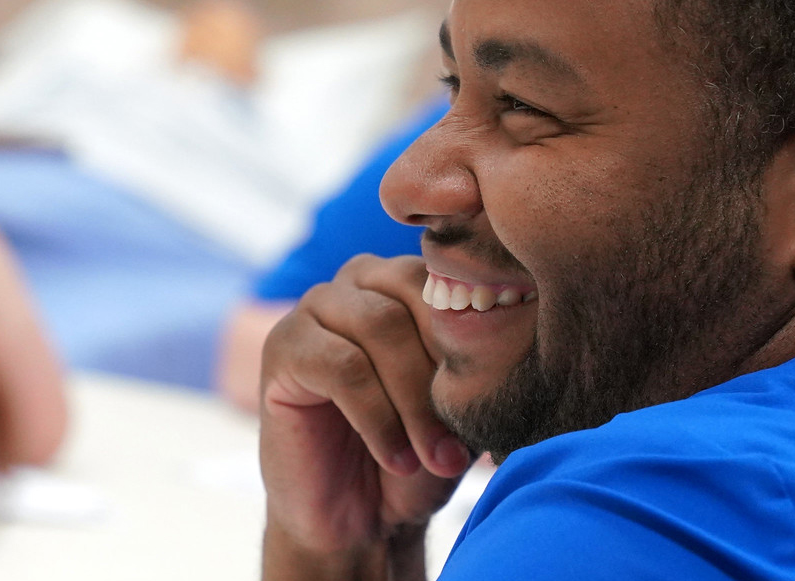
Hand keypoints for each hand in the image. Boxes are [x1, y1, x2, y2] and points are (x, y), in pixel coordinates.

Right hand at [260, 255, 471, 578]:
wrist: (362, 517)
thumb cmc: (421, 455)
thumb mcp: (465, 408)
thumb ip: (482, 364)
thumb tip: (512, 337)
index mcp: (411, 279)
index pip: (452, 277)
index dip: (478, 342)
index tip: (495, 405)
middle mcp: (362, 279)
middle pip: (416, 296)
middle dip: (445, 374)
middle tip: (460, 444)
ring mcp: (317, 307)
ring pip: (381, 327)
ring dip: (414, 402)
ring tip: (432, 457)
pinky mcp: (282, 347)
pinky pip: (342, 366)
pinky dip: (378, 418)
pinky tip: (396, 458)